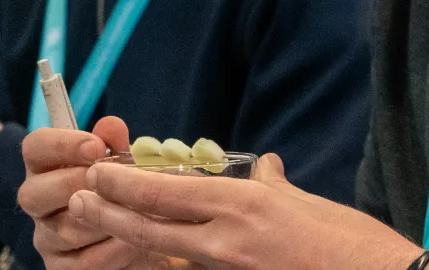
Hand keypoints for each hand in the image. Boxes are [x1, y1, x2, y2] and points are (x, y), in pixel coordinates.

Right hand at [21, 117, 145, 269]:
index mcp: (45, 166)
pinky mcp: (61, 268)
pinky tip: (137, 243)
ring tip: (136, 212)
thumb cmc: (118, 188)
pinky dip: (113, 252)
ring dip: (103, 220)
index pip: (34, 147)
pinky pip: (83, 263)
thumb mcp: (118, 162)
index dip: (61, 144)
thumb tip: (113, 127)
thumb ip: (113, 143)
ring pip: (63, 231)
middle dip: (76, 185)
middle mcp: (37, 202)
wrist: (135, 235)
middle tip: (111, 183)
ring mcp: (46, 238)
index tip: (96, 146)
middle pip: (33, 193)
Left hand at [70, 153, 422, 269]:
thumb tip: (266, 169)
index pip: (166, 191)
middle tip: (78, 195)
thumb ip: (275, 186)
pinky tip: (152, 257)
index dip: (125, 182)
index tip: (100, 170)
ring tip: (94, 219)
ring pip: (165, 252)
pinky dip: (169, 262)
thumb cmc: (349, 241)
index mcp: (243, 204)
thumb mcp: (306, 202)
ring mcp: (230, 268)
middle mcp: (227, 237)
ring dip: (128, 236)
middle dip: (110, 209)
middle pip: (152, 223)